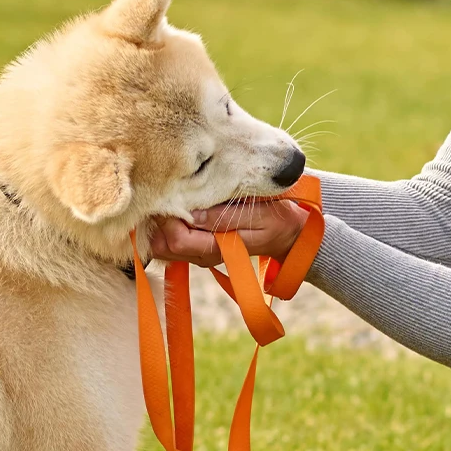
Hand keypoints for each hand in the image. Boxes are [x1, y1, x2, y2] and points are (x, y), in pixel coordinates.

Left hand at [147, 198, 307, 266]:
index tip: (174, 194)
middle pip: (163, 246)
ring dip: (163, 223)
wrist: (290, 234)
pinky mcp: (199, 245)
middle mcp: (204, 255)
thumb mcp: (258, 214)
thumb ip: (225, 217)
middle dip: (160, 221)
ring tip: (172, 198)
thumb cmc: (277, 218)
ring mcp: (199, 253)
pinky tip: (178, 206)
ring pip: (163, 246)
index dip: (168, 218)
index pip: (176, 240)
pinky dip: (169, 225)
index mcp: (217, 249)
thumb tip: (191, 214)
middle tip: (168, 194)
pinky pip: (171, 241)